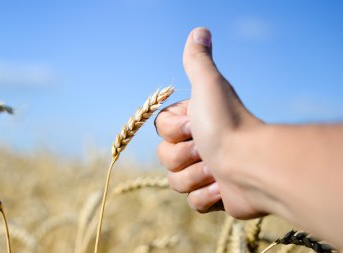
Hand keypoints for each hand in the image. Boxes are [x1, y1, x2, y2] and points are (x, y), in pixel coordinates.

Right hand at [156, 27, 264, 217]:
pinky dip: (207, 196)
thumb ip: (197, 60)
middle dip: (184, 155)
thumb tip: (199, 32)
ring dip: (196, 176)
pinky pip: (193, 202)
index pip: (161, 132)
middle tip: (207, 148)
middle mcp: (198, 145)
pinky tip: (225, 187)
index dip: (175, 132)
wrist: (254, 165)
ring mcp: (205, 172)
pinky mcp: (214, 196)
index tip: (196, 126)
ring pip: (175, 182)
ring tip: (219, 168)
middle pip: (164, 158)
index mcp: (193, 123)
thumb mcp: (208, 85)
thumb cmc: (227, 124)